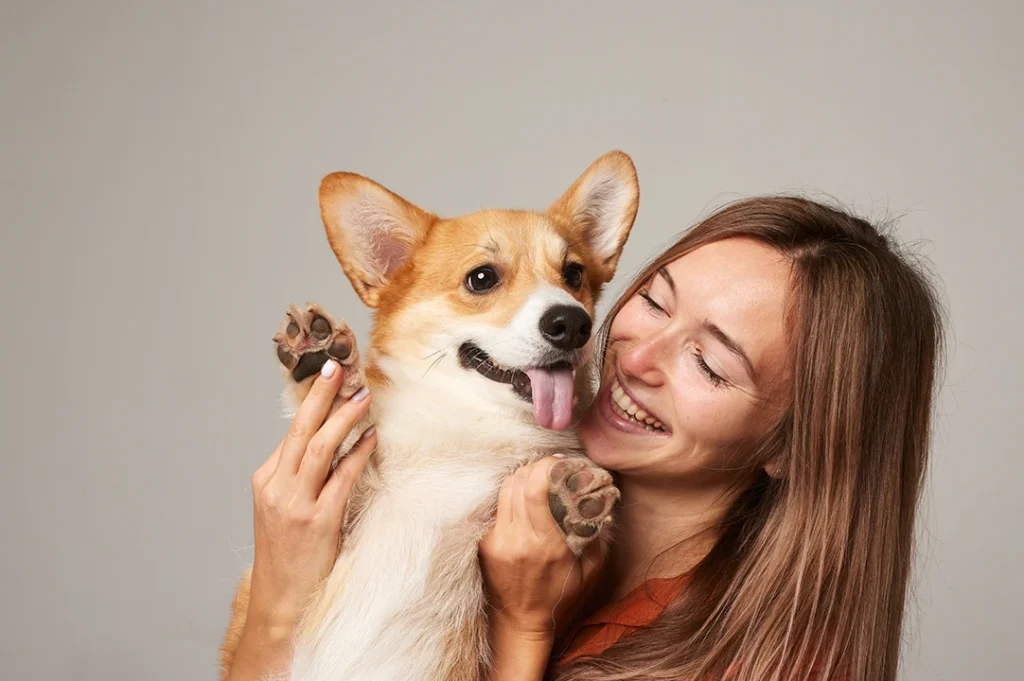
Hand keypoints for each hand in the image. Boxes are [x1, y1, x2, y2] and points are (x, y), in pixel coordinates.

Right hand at [245, 359, 374, 638]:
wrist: (281, 603)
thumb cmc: (288, 556)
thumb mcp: (283, 510)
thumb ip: (300, 477)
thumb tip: (330, 443)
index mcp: (266, 480)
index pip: (291, 432)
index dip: (311, 401)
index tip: (329, 376)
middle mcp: (277, 487)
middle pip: (300, 430)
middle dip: (320, 395)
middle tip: (338, 366)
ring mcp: (296, 504)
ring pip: (319, 448)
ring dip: (343, 418)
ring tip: (362, 395)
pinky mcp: (318, 522)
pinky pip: (342, 477)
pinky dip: (358, 454)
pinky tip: (371, 437)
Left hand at [480, 456, 608, 640]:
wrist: (521, 622)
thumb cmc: (560, 598)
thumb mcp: (590, 572)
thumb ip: (597, 536)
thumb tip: (604, 503)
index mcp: (546, 545)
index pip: (536, 491)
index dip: (546, 467)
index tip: (560, 461)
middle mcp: (518, 540)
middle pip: (518, 482)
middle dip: (535, 466)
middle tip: (551, 464)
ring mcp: (497, 540)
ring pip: (504, 489)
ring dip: (521, 475)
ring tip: (538, 474)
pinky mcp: (485, 543)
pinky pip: (496, 506)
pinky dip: (510, 493)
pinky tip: (522, 494)